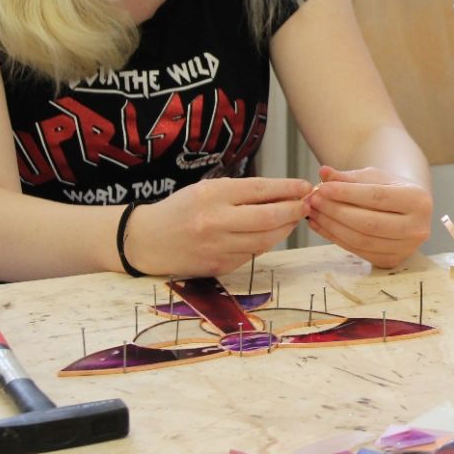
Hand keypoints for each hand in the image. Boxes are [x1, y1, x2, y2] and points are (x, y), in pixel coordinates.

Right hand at [127, 177, 310, 277]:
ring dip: (285, 229)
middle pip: (269, 218)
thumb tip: (284, 195)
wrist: (147, 241)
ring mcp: (217, 246)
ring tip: (292, 219)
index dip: (289, 189)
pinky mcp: (218, 266)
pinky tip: (269, 234)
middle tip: (306, 205)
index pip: (261, 190)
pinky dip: (265, 243)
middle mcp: (215, 221)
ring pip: (265, 240)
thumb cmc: (182, 209)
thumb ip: (242, 193)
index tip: (305, 186)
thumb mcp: (207, 190)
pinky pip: (252, 254)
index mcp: (213, 195)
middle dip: (294, 211)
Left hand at [306, 165, 432, 268]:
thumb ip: (348, 176)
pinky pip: (358, 251)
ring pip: (361, 240)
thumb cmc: (390, 189)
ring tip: (313, 213)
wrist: (407, 210)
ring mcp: (406, 248)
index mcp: (419, 200)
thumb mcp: (373, 177)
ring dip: (332, 226)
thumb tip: (323, 172)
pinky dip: (335, 238)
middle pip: (369, 223)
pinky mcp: (392, 261)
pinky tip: (321, 225)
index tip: (323, 188)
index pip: (377, 197)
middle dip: (336, 211)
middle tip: (313, 201)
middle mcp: (417, 228)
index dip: (347, 193)